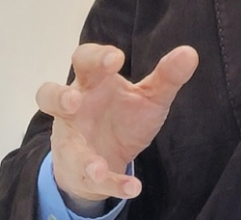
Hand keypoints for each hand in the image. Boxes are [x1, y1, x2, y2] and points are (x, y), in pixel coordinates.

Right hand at [36, 43, 198, 208]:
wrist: (109, 154)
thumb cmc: (123, 114)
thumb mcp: (149, 96)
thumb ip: (167, 76)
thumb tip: (190, 52)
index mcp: (92, 82)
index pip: (85, 60)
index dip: (96, 56)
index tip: (116, 58)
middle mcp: (74, 109)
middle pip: (50, 96)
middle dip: (59, 97)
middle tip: (74, 99)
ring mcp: (72, 140)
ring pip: (64, 146)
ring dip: (79, 156)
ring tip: (96, 167)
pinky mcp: (79, 169)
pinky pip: (92, 178)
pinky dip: (113, 184)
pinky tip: (133, 187)